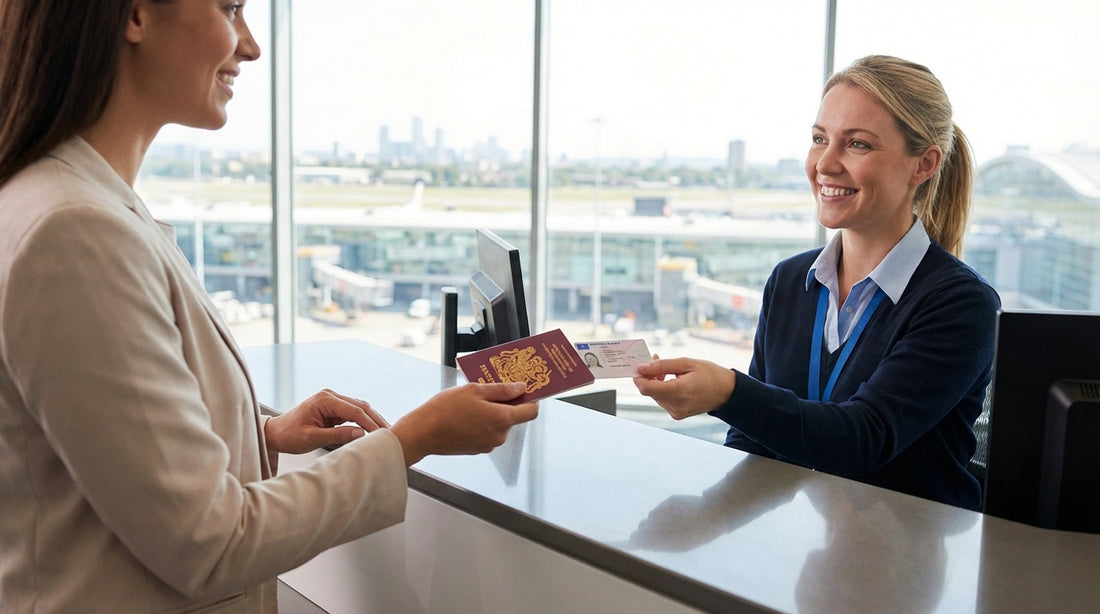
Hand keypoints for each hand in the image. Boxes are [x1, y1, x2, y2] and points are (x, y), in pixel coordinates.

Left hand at [265, 388, 390, 453]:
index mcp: (324, 400)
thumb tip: (361, 434)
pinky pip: (353, 413)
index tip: (382, 434)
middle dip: (376, 419)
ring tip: (385, 433)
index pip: (354, 411)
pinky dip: (364, 421)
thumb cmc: (289, 435)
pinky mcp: (333, 408)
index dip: (370, 423)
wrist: (276, 433)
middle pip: (360, 406)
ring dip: (372, 420)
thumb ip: (337, 435)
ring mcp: (332, 401)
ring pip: (359, 408)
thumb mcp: (312, 438)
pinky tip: (373, 430)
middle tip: (390, 433)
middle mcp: (330, 396)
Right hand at [390, 382, 537, 465]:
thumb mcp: (475, 390)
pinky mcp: (478, 449)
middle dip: (504, 404)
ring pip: (498, 424)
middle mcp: (499, 436)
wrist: (423, 433)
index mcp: (502, 419)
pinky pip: (487, 433)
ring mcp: (489, 445)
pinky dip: (481, 423)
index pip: (531, 411)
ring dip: (490, 413)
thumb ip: (502, 389)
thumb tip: (521, 388)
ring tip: (470, 403)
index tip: (523, 390)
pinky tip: (465, 416)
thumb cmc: (445, 410)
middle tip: (485, 392)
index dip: (529, 399)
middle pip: (513, 417)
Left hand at [632, 357, 735, 419]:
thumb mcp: (686, 363)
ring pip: (655, 396)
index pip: (646, 388)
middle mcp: (676, 405)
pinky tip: (671, 380)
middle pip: (649, 391)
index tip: (640, 365)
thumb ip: (661, 365)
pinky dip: (663, 389)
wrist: (727, 392)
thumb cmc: (710, 374)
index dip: (639, 376)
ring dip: (656, 382)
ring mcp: (676, 412)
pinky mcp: (677, 414)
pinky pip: (663, 400)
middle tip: (656, 360)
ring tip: (667, 369)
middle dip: (649, 376)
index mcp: (679, 391)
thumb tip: (641, 368)